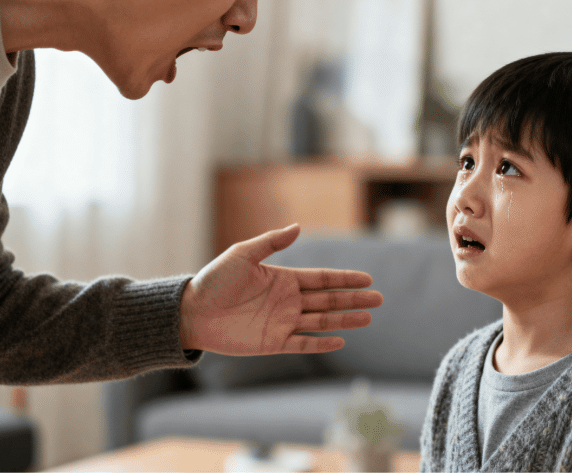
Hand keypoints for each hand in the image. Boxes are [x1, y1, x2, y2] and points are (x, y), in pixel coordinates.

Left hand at [179, 224, 382, 354]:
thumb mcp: (242, 254)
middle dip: (354, 300)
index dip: (345, 279)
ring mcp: (282, 323)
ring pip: (321, 321)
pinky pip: (302, 344)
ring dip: (345, 320)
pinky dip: (321, 343)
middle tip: (379, 300)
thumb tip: (298, 227)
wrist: (191, 312)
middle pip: (329, 300)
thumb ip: (271, 242)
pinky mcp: (272, 343)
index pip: (322, 279)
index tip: (367, 280)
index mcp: (283, 279)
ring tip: (368, 318)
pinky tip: (340, 340)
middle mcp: (287, 301)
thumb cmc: (214, 280)